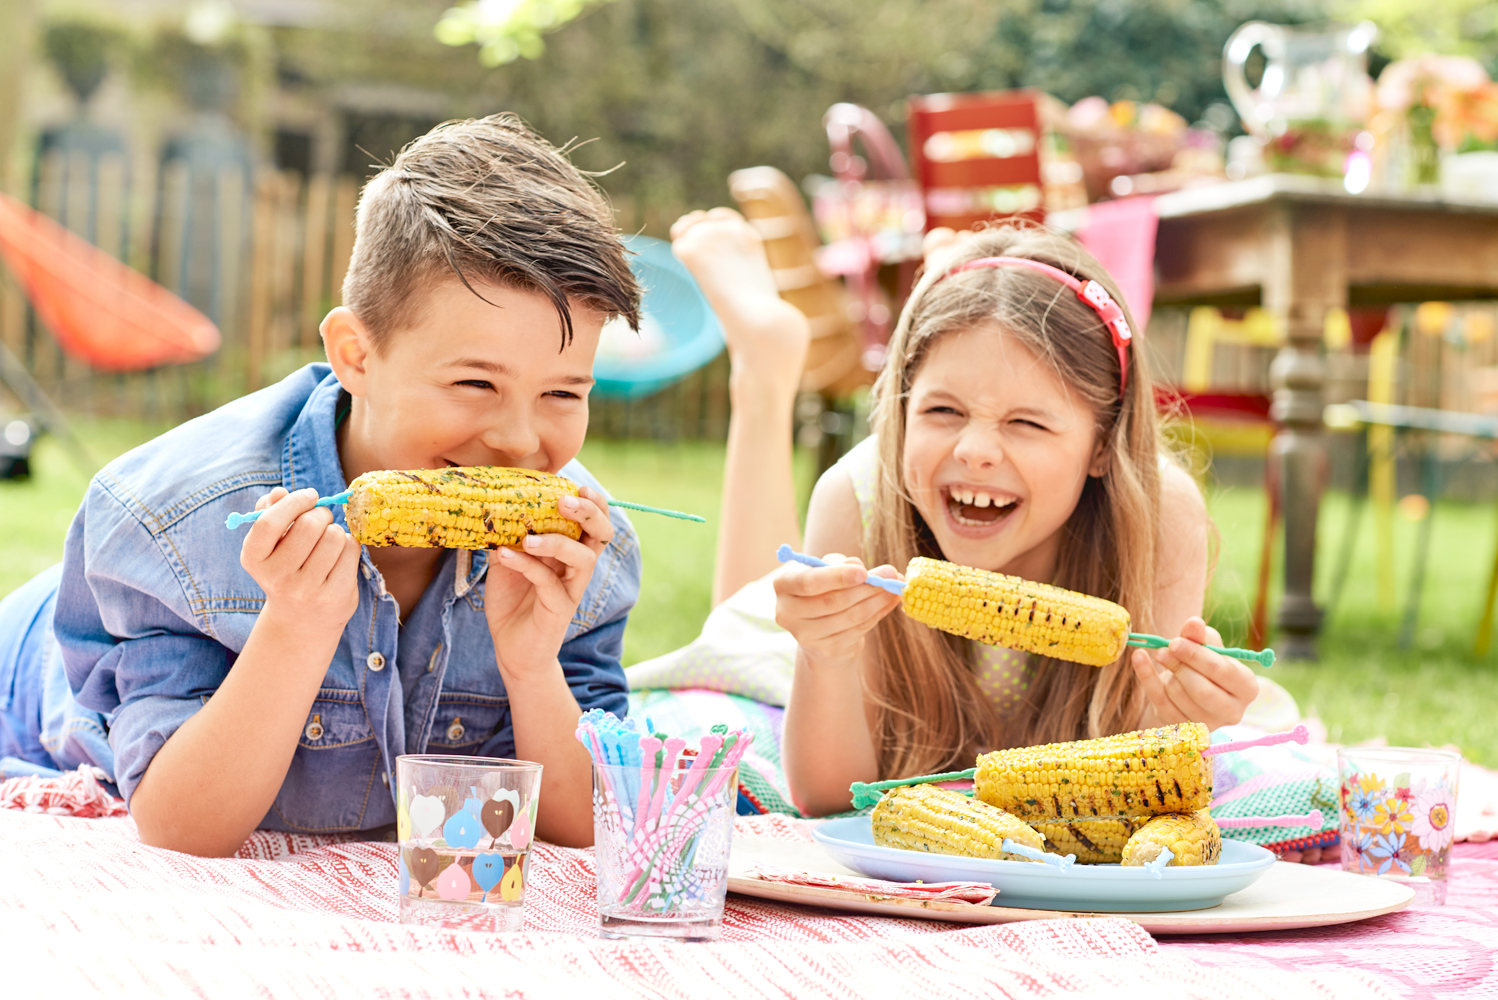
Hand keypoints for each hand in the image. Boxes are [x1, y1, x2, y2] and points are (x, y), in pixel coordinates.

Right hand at [239, 487, 360, 636]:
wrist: (300, 619)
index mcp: (253, 559)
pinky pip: (350, 551)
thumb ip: (269, 513)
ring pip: (334, 537)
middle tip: (322, 519)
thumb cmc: (285, 568)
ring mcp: (307, 589)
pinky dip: (349, 545)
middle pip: (309, 526)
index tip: (310, 495)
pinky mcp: (334, 596)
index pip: (269, 523)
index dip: (294, 502)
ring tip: (328, 542)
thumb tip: (279, 492)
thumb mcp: (269, 545)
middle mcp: (277, 577)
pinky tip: (339, 555)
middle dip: (321, 514)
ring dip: (335, 531)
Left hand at [484, 486, 612, 675]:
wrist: (511, 649)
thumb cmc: (513, 602)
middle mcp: (577, 568)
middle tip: (566, 500)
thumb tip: (489, 507)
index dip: (592, 502)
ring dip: (558, 542)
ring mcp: (571, 589)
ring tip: (528, 537)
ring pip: (584, 559)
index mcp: (570, 552)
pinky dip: (527, 565)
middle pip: (602, 535)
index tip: (573, 484)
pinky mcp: (558, 609)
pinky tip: (504, 555)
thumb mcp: (505, 562)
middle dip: (589, 513)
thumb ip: (505, 536)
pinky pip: (548, 582)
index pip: (593, 522)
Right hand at [773, 554, 902, 670]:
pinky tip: (888, 603)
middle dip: (866, 588)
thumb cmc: (824, 588)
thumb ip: (841, 564)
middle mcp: (787, 612)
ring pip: (849, 617)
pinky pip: (857, 630)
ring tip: (895, 588)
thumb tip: (857, 565)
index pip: (809, 582)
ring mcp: (805, 635)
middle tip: (891, 576)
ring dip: (877, 601)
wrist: (820, 626)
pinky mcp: (825, 650)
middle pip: (832, 601)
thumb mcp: (828, 569)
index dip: (837, 578)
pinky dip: (877, 615)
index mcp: (783, 584)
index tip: (864, 572)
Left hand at [1132, 617, 1258, 730]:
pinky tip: (1139, 658)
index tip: (1174, 642)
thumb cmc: (1206, 663)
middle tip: (1163, 649)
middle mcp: (1232, 711)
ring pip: (1179, 696)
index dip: (1197, 656)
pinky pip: (1160, 702)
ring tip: (1162, 655)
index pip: (1223, 672)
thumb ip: (1201, 635)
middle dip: (1179, 667)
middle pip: (1202, 690)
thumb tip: (1193, 623)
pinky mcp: (1182, 728)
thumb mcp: (1208, 646)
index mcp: (1247, 688)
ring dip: (1166, 672)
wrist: (1191, 686)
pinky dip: (1146, 678)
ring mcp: (1207, 724)